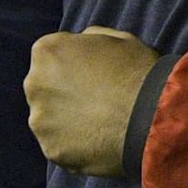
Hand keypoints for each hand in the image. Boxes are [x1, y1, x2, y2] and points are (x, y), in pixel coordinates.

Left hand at [25, 27, 161, 178]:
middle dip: (63, 90)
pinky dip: (74, 142)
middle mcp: (34, 84)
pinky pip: (59, 143)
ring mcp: (39, 120)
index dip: (73, 63)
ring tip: (99, 122)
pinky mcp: (50, 149)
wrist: (152, 117)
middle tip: (95, 98)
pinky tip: (98, 139)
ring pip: (49, 117)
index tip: (92, 71)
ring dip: (66, 118)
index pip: (49, 55)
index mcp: (47, 52)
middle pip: (44, 86)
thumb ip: (89, 40)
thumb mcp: (118, 38)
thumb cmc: (138, 71)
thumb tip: (80, 47)